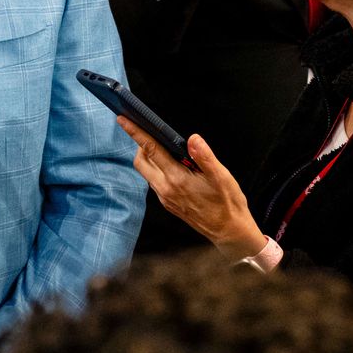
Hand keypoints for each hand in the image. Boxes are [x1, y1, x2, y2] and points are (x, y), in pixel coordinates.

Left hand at [120, 122, 265, 254]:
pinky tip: (174, 167)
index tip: (124, 120)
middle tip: (152, 133)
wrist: (229, 232)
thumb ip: (205, 157)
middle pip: (141, 162)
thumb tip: (193, 138)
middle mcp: (166, 189)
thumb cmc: (228, 204)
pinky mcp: (169, 204)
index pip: (151, 150)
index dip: (136, 133)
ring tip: (166, 148)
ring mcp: (165, 198)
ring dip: (150, 158)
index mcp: (177, 180)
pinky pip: (156, 182)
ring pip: (148, 173)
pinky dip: (158, 170)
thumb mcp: (222, 177)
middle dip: (141, 145)